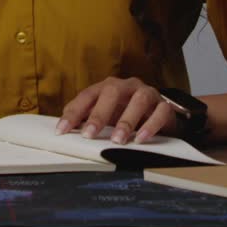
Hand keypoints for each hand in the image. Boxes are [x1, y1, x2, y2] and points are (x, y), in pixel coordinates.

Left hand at [57, 77, 178, 144]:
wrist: (159, 114)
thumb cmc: (126, 113)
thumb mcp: (105, 115)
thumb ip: (85, 118)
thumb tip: (63, 128)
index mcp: (108, 87)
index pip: (88, 95)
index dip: (74, 112)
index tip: (62, 130)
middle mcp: (127, 86)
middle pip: (112, 91)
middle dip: (99, 114)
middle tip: (89, 134)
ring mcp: (147, 93)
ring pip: (138, 100)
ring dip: (126, 120)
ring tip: (117, 140)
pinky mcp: (165, 105)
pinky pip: (160, 112)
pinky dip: (151, 126)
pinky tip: (141, 139)